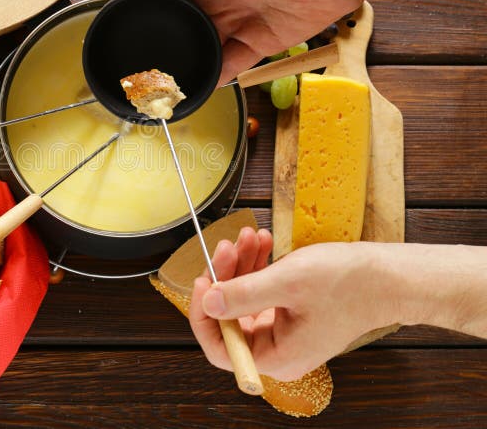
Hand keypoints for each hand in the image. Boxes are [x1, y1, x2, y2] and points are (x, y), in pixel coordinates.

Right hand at [140, 0, 369, 85]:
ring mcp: (239, 19)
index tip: (130, 18)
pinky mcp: (259, 41)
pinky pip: (232, 61)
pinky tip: (205, 85)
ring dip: (191, 59)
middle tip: (148, 60)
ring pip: (206, 43)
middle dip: (168, 37)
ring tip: (171, 79)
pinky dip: (218, 73)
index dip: (150, 1)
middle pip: (186, 20)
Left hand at [190, 228, 395, 380]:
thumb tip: (208, 302)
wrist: (390, 276)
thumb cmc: (350, 283)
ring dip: (241, 266)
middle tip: (228, 245)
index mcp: (277, 356)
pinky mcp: (292, 313)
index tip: (203, 280)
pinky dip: (258, 267)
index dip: (204, 314)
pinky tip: (263, 244)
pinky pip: (262, 292)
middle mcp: (278, 350)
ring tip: (250, 236)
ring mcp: (285, 331)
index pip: (220, 347)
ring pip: (244, 299)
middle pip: (230, 317)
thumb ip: (243, 294)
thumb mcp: (288, 282)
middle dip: (226, 277)